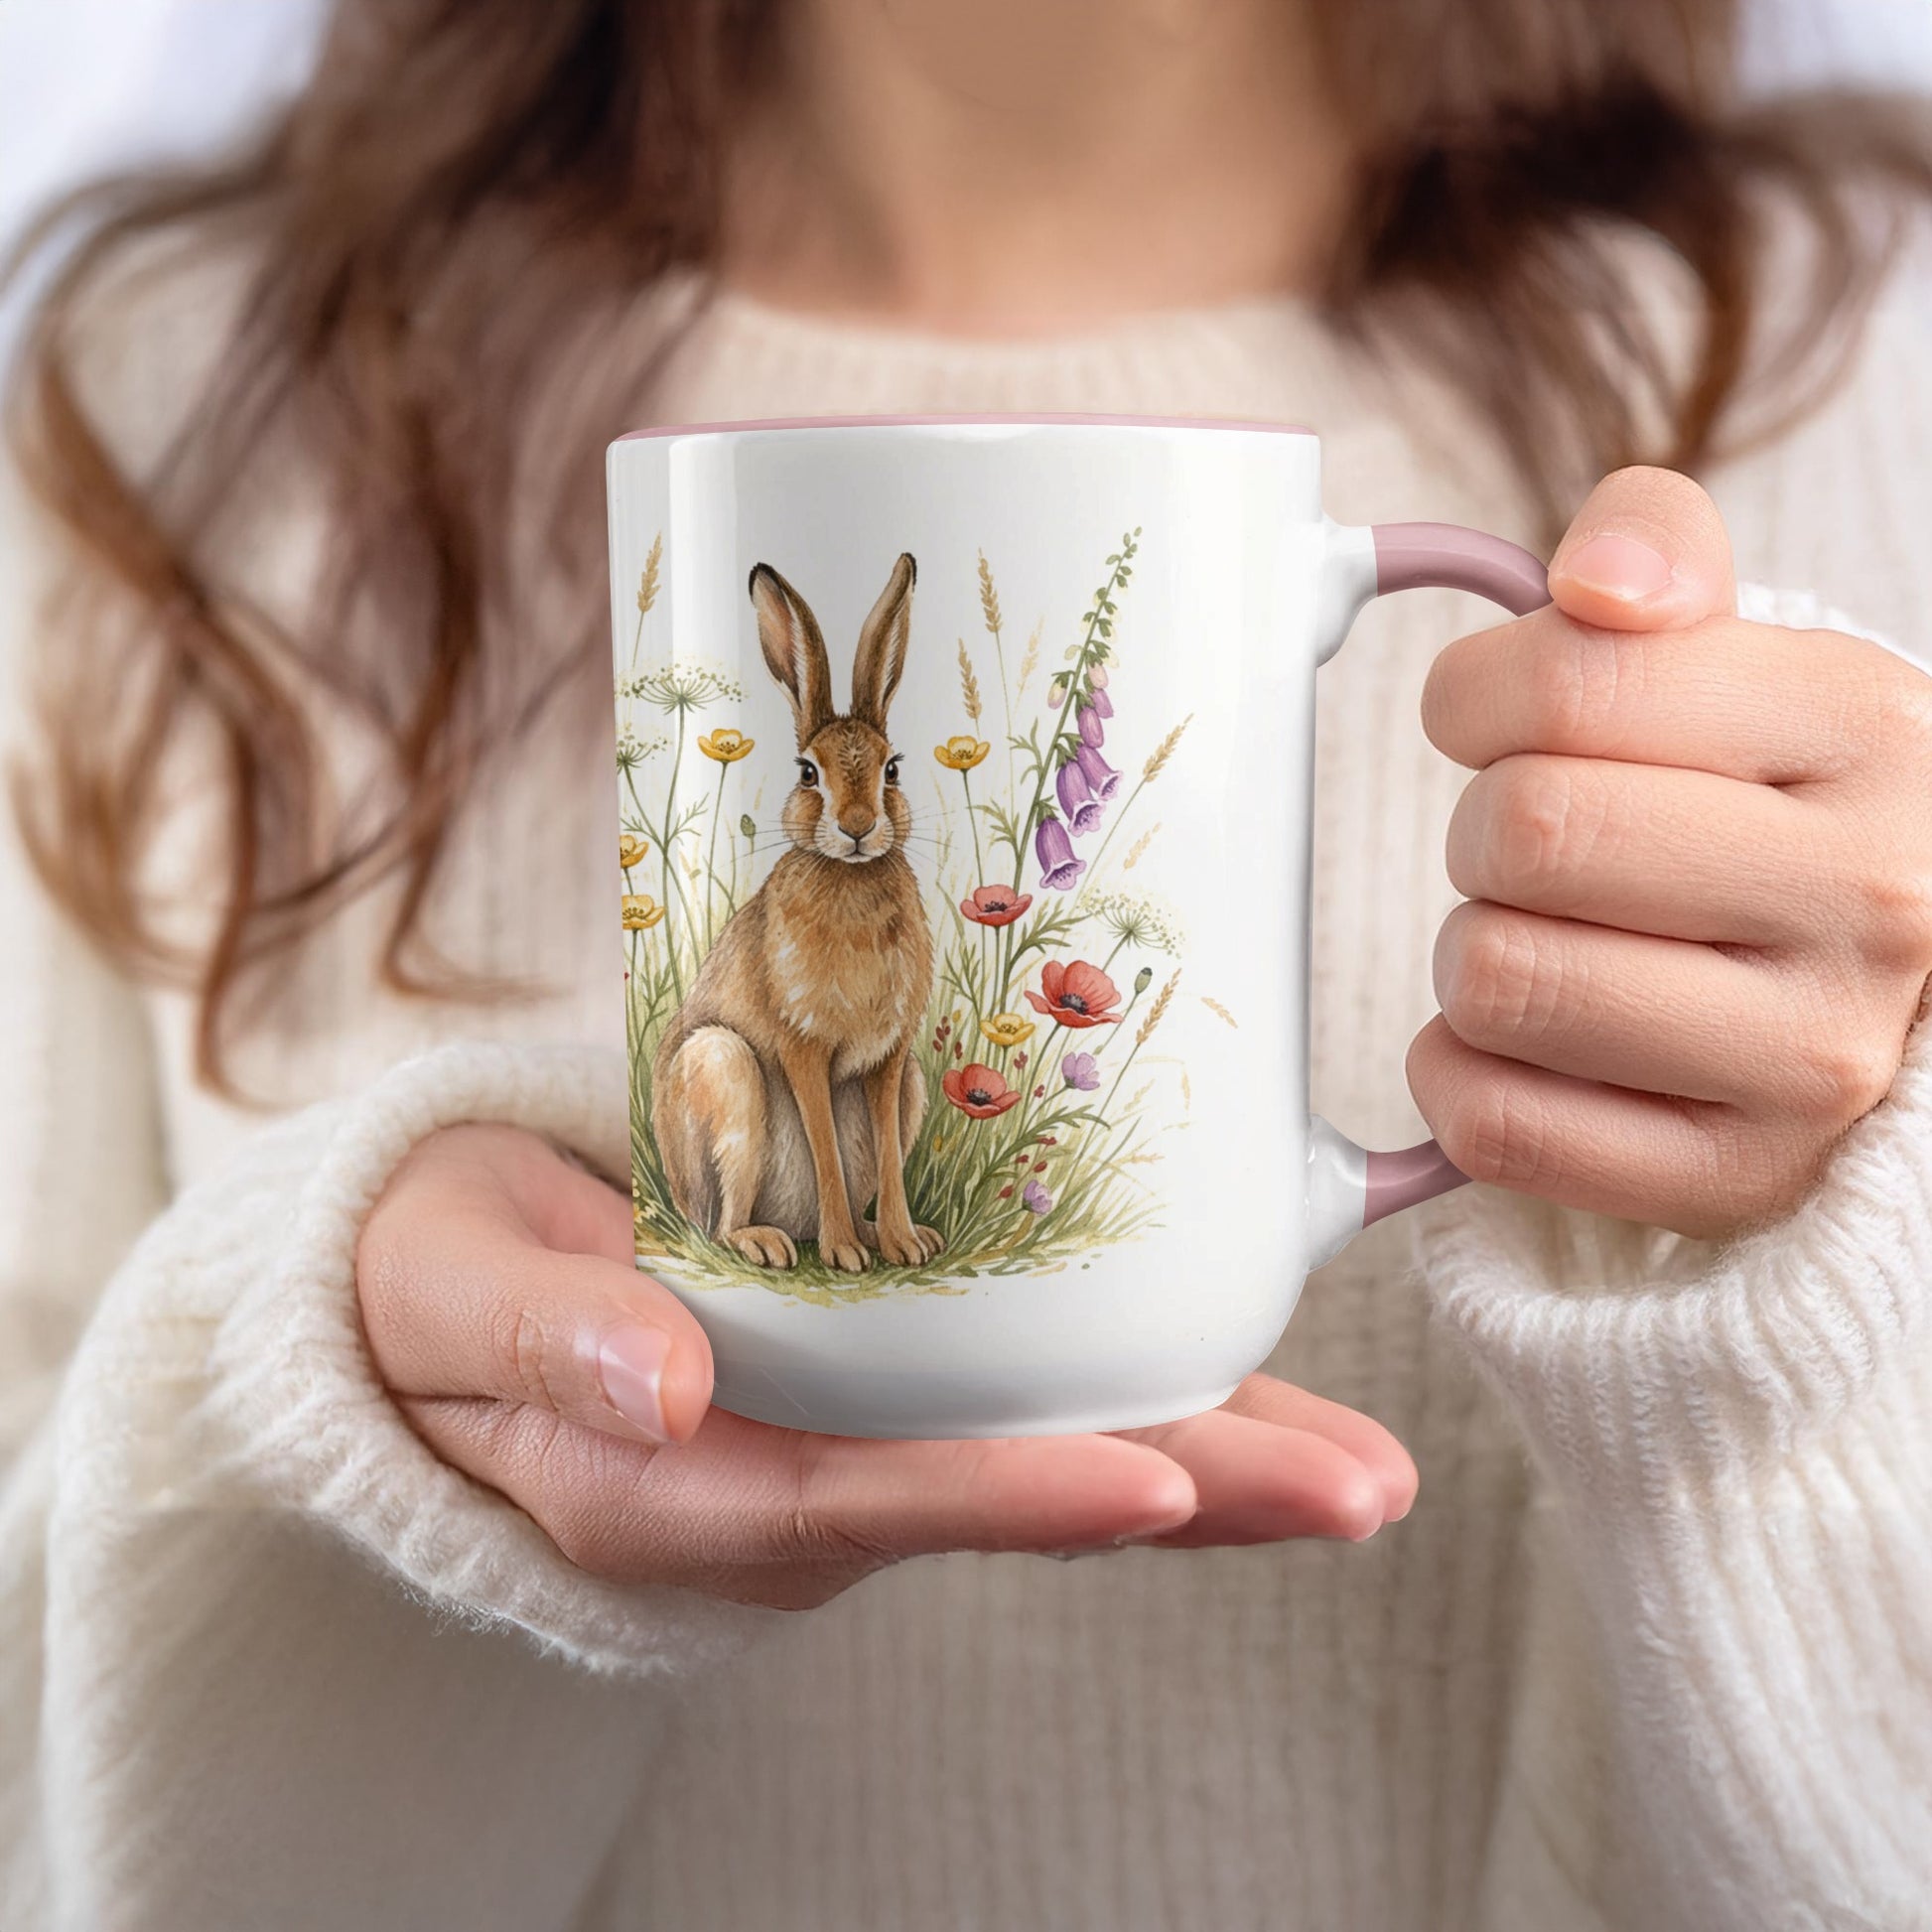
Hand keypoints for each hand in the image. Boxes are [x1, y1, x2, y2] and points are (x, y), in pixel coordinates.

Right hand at [356, 1125, 1416, 1608]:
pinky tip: (1246, 1358)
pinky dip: (1140, 1383)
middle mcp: (791, 1484)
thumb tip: (656, 1381)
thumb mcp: (447, 1291)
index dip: (1009, 1498)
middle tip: (1359, 1490)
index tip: (1154, 1486)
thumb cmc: (439, 1278)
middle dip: (1186, 1497)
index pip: (863, 1501)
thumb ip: (539, 1337)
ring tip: (1362, 1461)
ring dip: (1206, 1453)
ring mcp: (845, 1441)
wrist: (446, 1281)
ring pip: (1040, 1455)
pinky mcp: (877, 1387)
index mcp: (679, 1483)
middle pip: (1003, 1496)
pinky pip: (1021, 1395)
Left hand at [1412, 466, 1931, 1239]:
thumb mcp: (1747, 653)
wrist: (1892, 982)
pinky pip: (1497, 1124)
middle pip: (1522, 834)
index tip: (1492, 721)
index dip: (1474, 697)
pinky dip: (1460, 1074)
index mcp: (1866, 727)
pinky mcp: (1736, 1178)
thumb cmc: (1775, 804)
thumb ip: (1656, 552)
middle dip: (1481, 829)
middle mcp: (1870, 898)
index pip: (1569, 685)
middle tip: (1530, 846)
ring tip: (1544, 939)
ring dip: (1473, 952)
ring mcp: (1813, 1059)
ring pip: (1498, 980)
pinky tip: (1521, 1042)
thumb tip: (1593, 582)